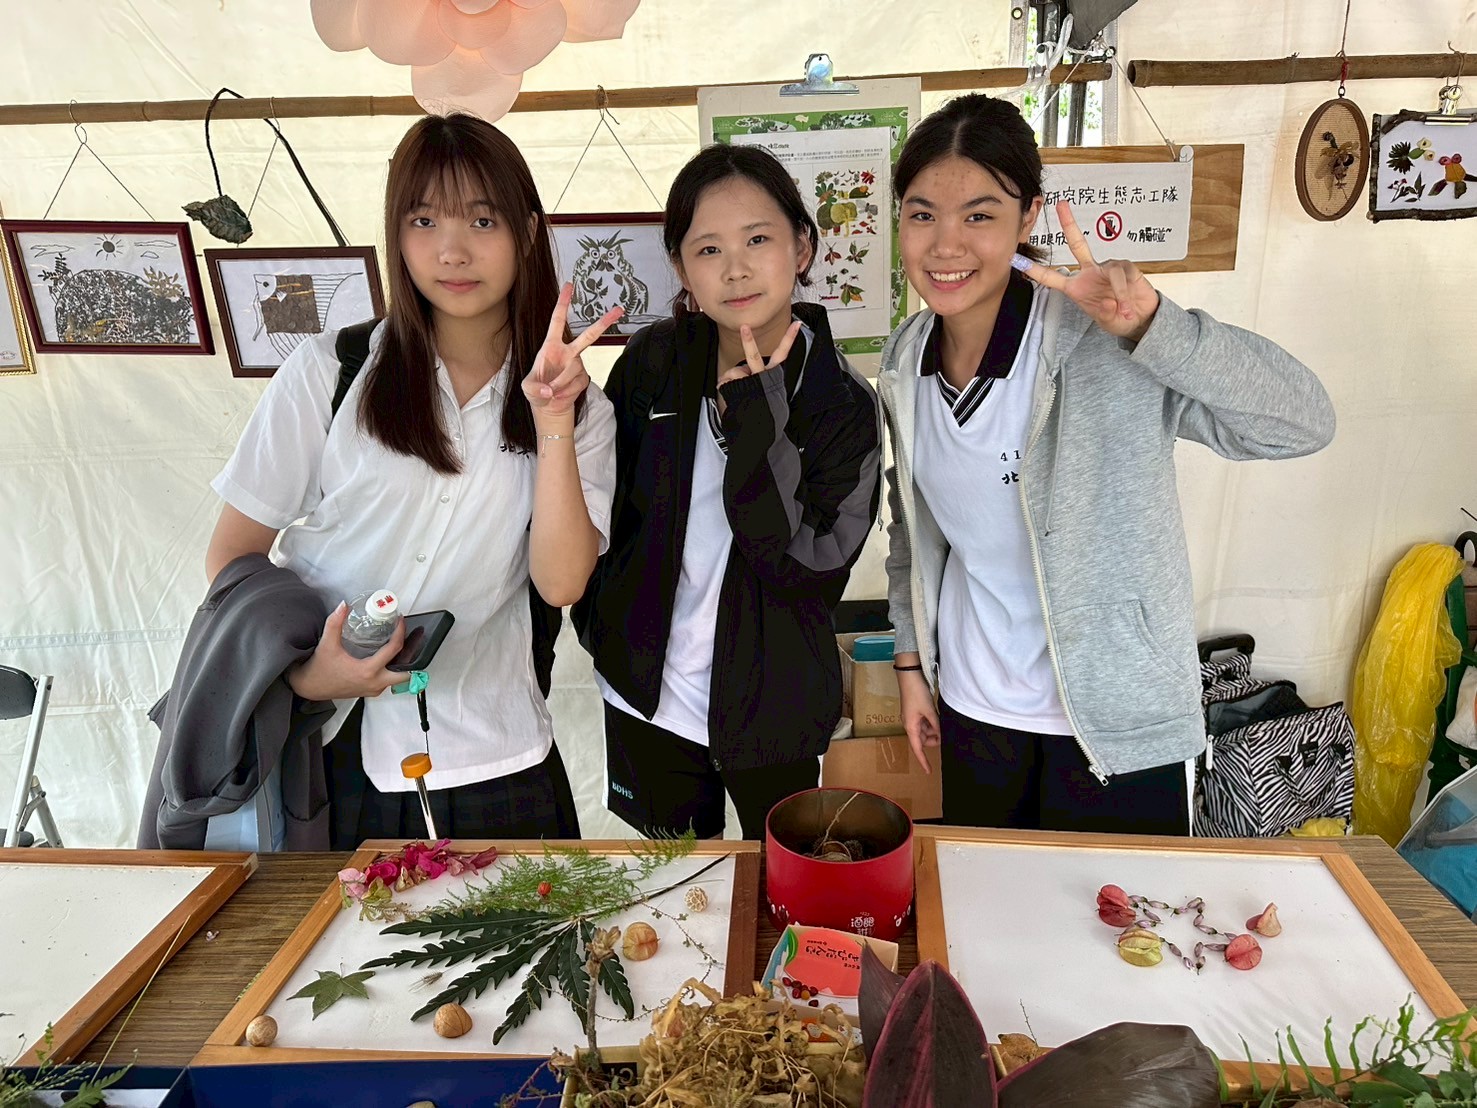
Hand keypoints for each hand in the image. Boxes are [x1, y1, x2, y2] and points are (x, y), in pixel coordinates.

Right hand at [287, 602, 407, 701]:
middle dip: (412, 655)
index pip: (394, 649)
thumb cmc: (318, 670)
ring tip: (404, 644)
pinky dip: (393, 668)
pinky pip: (389, 680)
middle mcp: (375, 683)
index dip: (400, 632)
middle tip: (413, 638)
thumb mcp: (327, 644)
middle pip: (406, 672)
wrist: (309, 688)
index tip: (401, 621)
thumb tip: (343, 605)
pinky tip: (389, 656)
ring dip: (404, 662)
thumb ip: (335, 623)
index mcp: (368, 671)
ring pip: (399, 678)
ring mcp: (374, 689)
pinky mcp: (370, 691)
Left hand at [524, 283, 623, 422]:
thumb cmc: (537, 391)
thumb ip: (534, 387)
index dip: (563, 302)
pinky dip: (567, 391)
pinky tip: (560, 394)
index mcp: (551, 346)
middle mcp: (567, 352)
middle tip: (618, 310)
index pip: (558, 319)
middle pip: (589, 335)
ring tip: (551, 391)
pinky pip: (578, 382)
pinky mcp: (584, 377)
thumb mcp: (527, 388)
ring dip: (561, 382)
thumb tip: (548, 389)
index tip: (569, 286)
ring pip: (574, 369)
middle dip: (604, 322)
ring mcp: (577, 364)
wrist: (549, 407)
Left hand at [716, 320, 802, 417]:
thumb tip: (738, 373)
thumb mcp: (766, 395)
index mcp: (774, 378)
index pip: (783, 355)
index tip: (796, 324)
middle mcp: (764, 379)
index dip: (790, 339)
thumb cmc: (764, 416)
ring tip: (736, 395)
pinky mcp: (739, 392)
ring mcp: (751, 386)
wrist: (761, 436)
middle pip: (755, 357)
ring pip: (735, 372)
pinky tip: (732, 400)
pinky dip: (724, 388)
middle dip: (749, 341)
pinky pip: (726, 382)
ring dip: (730, 380)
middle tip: (745, 327)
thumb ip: (754, 379)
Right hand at [897, 669, 940, 773]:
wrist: (910, 676)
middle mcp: (910, 724)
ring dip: (934, 730)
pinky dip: (932, 723)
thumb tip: (941, 736)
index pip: (917, 748)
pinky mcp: (916, 711)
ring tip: (943, 724)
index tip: (929, 771)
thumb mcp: (929, 711)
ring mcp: (913, 718)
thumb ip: (936, 724)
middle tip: (946, 735)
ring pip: (925, 731)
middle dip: (934, 739)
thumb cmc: (916, 693)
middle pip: (922, 739)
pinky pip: (925, 722)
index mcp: (911, 727)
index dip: (923, 760)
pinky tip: (939, 719)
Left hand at [1022, 201, 1159, 341]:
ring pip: (1109, 271)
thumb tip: (1107, 303)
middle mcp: (1090, 272)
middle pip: (1077, 243)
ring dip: (1117, 293)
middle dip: (1069, 223)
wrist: (1141, 318)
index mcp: (1076, 287)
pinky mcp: (1126, 266)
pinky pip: (1121, 275)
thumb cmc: (1118, 317)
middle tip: (1060, 204)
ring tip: (1122, 311)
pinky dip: (1124, 293)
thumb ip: (1104, 313)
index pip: (1051, 277)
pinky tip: (1128, 306)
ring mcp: (1108, 267)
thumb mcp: (1107, 320)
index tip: (1016, 260)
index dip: (1034, 269)